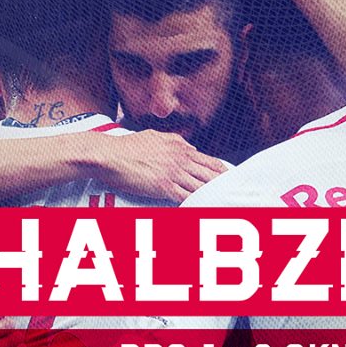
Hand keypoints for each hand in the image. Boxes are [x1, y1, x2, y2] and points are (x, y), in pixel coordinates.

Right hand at [94, 130, 227, 203]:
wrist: (109, 155)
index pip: (210, 161)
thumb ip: (175, 142)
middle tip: (236, 196)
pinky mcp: (164, 187)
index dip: (223, 173)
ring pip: (202, 187)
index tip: (231, 181)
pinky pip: (186, 198)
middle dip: (224, 187)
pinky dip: (196, 204)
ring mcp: (174, 173)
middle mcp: (181, 158)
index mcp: (181, 146)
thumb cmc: (127, 147)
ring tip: (225, 206)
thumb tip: (190, 148)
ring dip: (213, 197)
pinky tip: (204, 210)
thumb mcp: (155, 136)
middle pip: (211, 175)